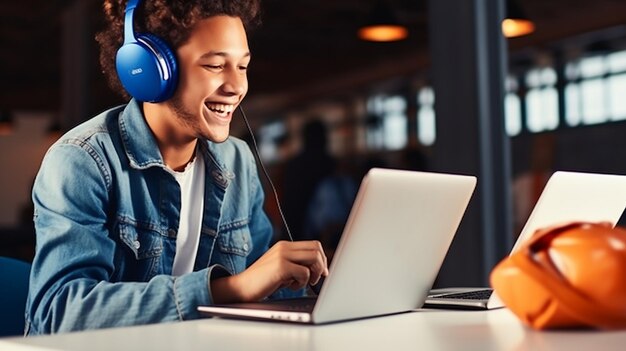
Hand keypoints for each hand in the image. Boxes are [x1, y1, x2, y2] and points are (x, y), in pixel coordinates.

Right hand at [211, 240, 327, 302]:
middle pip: (317, 249)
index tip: (322, 273)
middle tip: (315, 280)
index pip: (314, 245)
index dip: (322, 259)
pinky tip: (290, 286)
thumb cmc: (263, 282)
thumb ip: (297, 264)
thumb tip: (319, 269)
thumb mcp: (282, 269)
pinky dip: (302, 283)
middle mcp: (284, 247)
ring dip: (313, 274)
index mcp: (285, 246)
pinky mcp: (281, 267)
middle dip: (321, 266)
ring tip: (300, 283)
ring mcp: (282, 255)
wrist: (241, 288)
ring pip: (314, 258)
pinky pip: (304, 273)